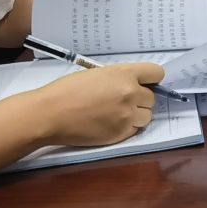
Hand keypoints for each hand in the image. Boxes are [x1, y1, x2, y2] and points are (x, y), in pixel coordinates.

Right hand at [31, 63, 164, 146]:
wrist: (50, 114)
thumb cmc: (68, 90)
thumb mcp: (98, 74)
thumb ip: (119, 78)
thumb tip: (134, 85)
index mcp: (125, 74)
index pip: (157, 73)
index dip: (151, 79)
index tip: (144, 83)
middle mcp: (131, 94)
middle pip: (152, 98)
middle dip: (140, 99)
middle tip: (122, 101)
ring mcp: (127, 115)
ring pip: (147, 116)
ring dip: (136, 115)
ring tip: (117, 114)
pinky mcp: (121, 134)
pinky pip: (135, 130)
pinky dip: (126, 128)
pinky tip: (110, 124)